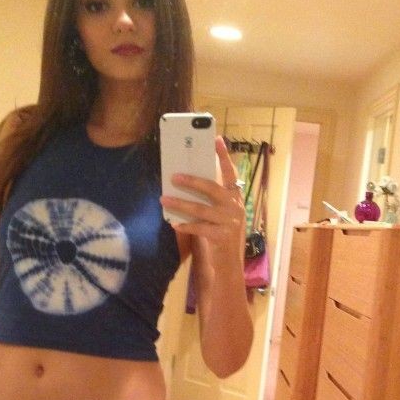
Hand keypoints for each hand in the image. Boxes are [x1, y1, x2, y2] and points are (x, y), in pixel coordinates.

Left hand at [161, 136, 245, 261]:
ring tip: (164, 199)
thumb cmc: (220, 230)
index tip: (216, 139)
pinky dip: (186, 225)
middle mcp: (234, 207)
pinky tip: (174, 223)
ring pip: (201, 210)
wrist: (228, 260)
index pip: (230, 173)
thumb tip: (184, 180)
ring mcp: (229, 222)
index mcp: (234, 196)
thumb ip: (209, 197)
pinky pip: (200, 229)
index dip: (224, 156)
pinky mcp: (222, 236)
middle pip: (212, 189)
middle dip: (192, 181)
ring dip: (181, 204)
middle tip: (174, 177)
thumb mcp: (219, 211)